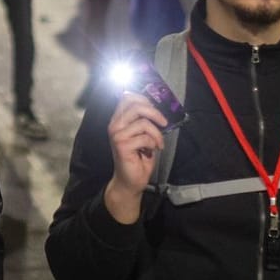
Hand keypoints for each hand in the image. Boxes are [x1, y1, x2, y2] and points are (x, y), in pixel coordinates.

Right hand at [102, 94, 168, 223]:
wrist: (130, 181)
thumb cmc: (138, 158)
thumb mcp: (141, 135)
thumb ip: (143, 120)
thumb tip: (155, 108)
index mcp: (118, 120)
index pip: (127, 97)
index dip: (143, 99)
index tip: (155, 108)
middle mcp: (115, 125)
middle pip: (135, 105)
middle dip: (154, 112)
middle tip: (164, 122)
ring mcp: (117, 135)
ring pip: (143, 122)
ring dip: (157, 133)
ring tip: (158, 143)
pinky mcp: (122, 145)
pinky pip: (145, 137)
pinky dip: (153, 143)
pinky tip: (152, 150)